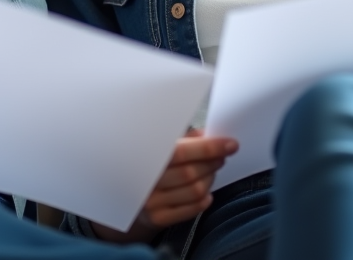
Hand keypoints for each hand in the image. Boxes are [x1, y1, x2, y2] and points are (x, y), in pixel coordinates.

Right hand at [91, 130, 237, 243]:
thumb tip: (206, 135)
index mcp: (143, 155)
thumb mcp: (158, 145)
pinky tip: (206, 191)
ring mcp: (150, 200)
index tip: (229, 144)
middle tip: (221, 156)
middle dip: (212, 162)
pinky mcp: (156, 217)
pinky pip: (190, 209)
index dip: (208, 147)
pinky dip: (204, 200)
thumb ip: (182, 140)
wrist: (124, 194)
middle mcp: (144, 179)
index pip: (181, 151)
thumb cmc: (145, 164)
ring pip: (194, 190)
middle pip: (190, 172)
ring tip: (212, 172)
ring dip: (210, 179)